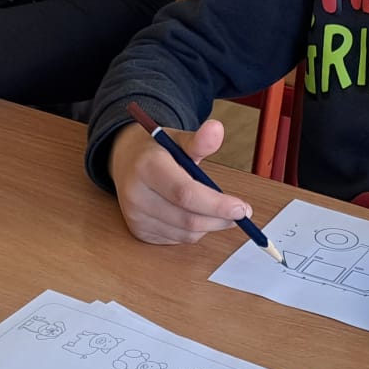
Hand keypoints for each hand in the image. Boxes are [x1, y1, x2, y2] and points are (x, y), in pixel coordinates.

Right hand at [107, 119, 251, 245]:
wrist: (125, 161)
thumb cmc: (156, 151)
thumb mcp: (178, 140)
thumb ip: (200, 140)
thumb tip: (217, 129)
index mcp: (147, 167)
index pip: (185, 193)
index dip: (217, 204)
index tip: (242, 208)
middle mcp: (136, 195)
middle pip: (188, 218)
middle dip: (220, 219)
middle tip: (241, 213)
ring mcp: (136, 217)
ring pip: (186, 233)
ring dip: (209, 225)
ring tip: (215, 209)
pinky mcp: (139, 232)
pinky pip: (177, 239)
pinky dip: (193, 230)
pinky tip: (193, 213)